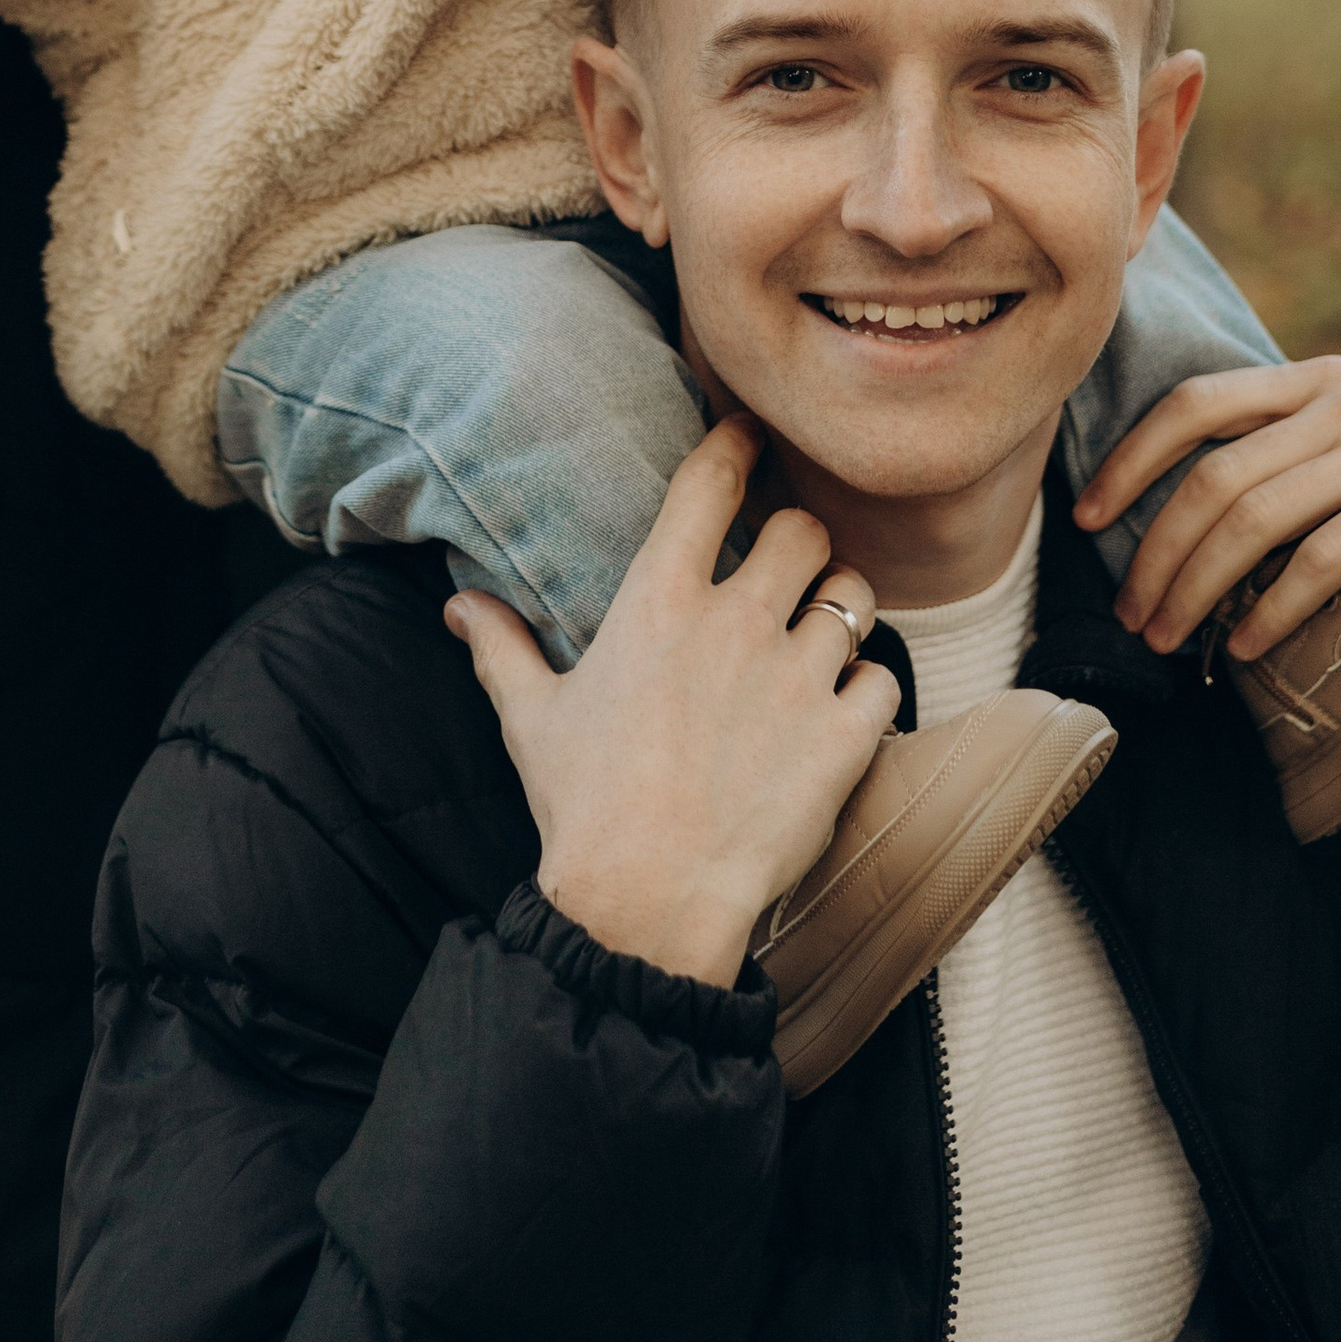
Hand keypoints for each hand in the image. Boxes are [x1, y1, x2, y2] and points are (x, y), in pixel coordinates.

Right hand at [445, 419, 897, 987]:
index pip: (710, 485)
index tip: (748, 436)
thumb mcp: (531, 719)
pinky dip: (868, 687)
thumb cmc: (583, 809)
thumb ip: (501, 647)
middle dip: (800, 538)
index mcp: (658, 602)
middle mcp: (735, 623)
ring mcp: (796, 678)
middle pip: (802, 528)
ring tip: (825, 629)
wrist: (645, 905)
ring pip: (853, 595)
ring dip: (841, 607)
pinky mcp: (842, 737)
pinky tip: (844, 706)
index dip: (735, 445)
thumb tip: (457, 604)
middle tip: (790, 566)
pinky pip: (883, 678)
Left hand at [1076, 356, 1340, 659]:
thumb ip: (1304, 444)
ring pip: (1255, 519)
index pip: (1194, 404)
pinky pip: (1323, 557)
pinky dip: (1274, 608)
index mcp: (1318, 378)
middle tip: (1130, 618)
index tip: (1086, 517)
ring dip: (1198, 590)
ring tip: (1171, 643)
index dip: (1130, 461)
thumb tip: (1203, 501)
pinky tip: (1246, 647)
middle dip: (1156, 554)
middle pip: (1213, 478)